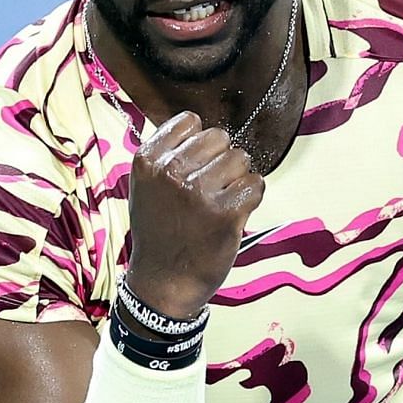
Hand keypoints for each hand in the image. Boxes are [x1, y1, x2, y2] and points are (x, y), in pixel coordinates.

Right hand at [124, 112, 265, 318]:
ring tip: (220, 202)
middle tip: (210, 189)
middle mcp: (171, 172)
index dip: (199, 143)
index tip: (195, 165)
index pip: (190, 122)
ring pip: (241, 158)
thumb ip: (168, 155)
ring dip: (238, 178)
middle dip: (221, 160)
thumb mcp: (146, 187)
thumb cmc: (160, 232)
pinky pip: (256, 184)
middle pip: (220, 137)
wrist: (163, 281)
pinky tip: (233, 214)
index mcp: (147, 161)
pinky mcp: (226, 212)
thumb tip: (202, 128)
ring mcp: (199, 192)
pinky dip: (251, 198)